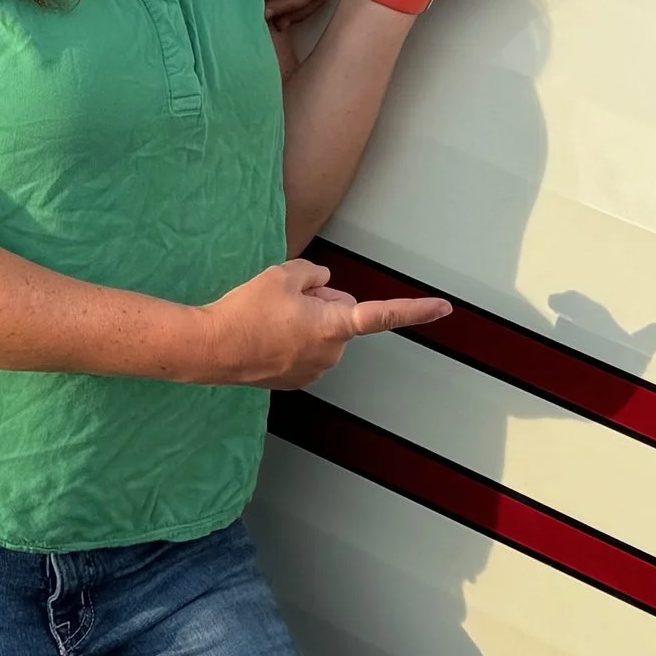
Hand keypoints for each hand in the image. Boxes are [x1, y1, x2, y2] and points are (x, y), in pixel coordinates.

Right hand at [194, 259, 450, 389]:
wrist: (211, 349)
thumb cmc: (246, 310)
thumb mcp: (283, 275)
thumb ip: (313, 274)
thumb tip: (322, 283)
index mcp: (334, 326)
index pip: (382, 314)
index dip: (416, 310)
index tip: (445, 308)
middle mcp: (331, 353)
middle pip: (341, 314)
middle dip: (321, 303)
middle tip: (284, 300)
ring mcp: (314, 371)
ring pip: (321, 333)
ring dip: (304, 322)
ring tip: (268, 320)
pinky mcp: (295, 381)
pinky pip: (304, 350)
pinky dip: (290, 341)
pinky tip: (264, 337)